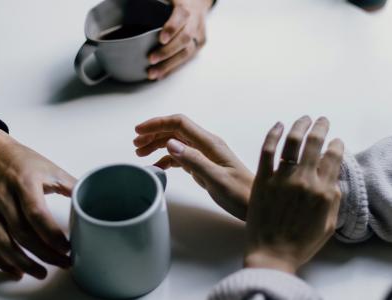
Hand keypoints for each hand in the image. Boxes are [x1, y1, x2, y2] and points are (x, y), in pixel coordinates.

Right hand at [0, 125, 75, 279]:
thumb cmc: (22, 161)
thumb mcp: (51, 168)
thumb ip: (71, 185)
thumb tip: (93, 199)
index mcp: (24, 183)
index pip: (36, 214)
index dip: (52, 234)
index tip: (68, 247)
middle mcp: (4, 198)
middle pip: (22, 233)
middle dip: (45, 253)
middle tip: (64, 263)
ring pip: (4, 243)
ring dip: (24, 262)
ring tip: (42, 273)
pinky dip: (1, 262)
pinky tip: (17, 271)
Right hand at [134, 114, 252, 219]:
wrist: (256, 205)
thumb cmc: (240, 194)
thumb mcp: (216, 179)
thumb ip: (194, 161)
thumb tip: (170, 143)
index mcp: (210, 143)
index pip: (179, 123)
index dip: (157, 123)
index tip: (138, 131)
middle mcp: (207, 145)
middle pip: (175, 131)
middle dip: (154, 133)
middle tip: (136, 145)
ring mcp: (205, 155)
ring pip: (177, 142)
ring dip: (158, 145)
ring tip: (141, 154)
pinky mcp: (205, 166)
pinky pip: (182, 157)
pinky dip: (167, 159)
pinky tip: (158, 167)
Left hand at [147, 0, 212, 79]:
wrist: (197, 3)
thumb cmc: (177, 2)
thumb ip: (150, 1)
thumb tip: (131, 0)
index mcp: (185, 7)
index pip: (181, 16)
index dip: (172, 28)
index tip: (161, 39)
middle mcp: (195, 21)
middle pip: (184, 38)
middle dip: (167, 51)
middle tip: (151, 59)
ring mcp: (199, 34)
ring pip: (187, 52)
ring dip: (169, 65)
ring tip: (154, 73)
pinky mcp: (200, 44)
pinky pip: (188, 58)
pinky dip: (174, 68)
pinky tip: (162, 74)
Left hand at [244, 116, 343, 273]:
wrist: (272, 255)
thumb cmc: (301, 244)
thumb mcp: (328, 225)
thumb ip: (334, 200)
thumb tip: (335, 180)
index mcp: (324, 191)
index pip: (334, 158)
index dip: (336, 145)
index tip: (336, 141)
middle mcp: (305, 180)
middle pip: (315, 143)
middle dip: (321, 127)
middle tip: (322, 120)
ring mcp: (282, 178)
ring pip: (293, 142)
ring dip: (300, 125)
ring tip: (304, 118)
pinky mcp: (262, 179)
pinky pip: (268, 150)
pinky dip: (274, 134)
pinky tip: (279, 125)